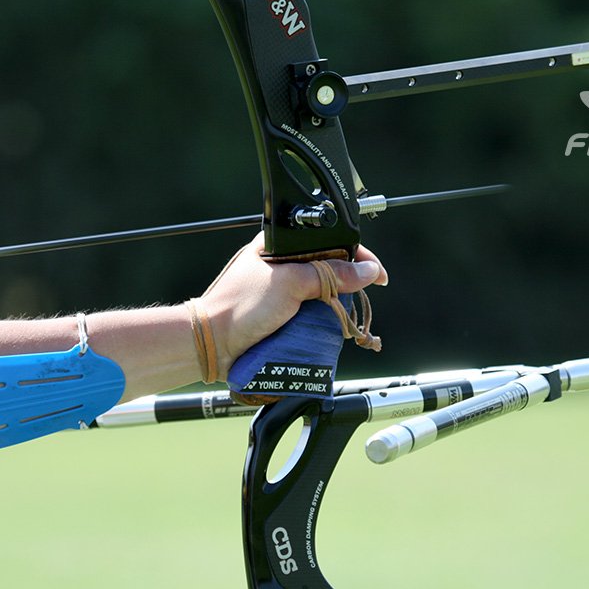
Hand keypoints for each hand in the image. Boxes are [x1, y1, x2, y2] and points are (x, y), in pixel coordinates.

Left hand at [200, 233, 387, 379]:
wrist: (212, 345)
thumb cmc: (239, 308)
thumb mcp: (290, 284)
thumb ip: (329, 275)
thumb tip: (367, 271)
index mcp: (279, 245)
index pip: (328, 242)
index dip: (356, 255)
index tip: (376, 273)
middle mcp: (282, 266)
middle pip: (329, 269)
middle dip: (347, 284)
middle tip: (360, 297)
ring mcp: (281, 292)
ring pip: (323, 294)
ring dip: (335, 306)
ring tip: (342, 317)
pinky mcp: (281, 316)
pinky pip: (311, 315)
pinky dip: (322, 322)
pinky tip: (326, 328)